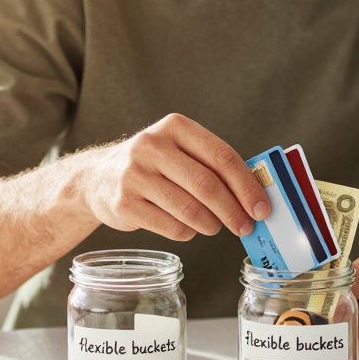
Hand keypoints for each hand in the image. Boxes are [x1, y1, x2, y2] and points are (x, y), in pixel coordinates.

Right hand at [70, 113, 269, 240]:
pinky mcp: (124, 203)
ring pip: (190, 209)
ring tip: (216, 227)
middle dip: (233, 211)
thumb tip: (255, 196)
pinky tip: (188, 228)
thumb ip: (212, 165)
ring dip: (212, 224)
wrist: (96, 178)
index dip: (247, 186)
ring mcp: (135, 175)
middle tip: (246, 227)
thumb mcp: (179, 150)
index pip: (222, 156)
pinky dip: (188, 232)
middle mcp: (152, 146)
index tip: (262, 208)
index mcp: (175, 127)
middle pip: (207, 185)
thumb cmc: (153, 166)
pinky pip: (171, 226)